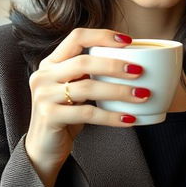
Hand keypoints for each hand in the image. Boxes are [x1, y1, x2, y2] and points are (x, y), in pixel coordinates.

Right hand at [24, 28, 148, 186]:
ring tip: (142, 94)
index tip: (128, 41)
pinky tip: (129, 118)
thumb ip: (89, 73)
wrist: (42, 150)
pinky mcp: (49, 116)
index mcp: (51, 62)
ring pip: (87, 87)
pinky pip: (87, 113)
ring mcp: (44, 95)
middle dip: (114, 65)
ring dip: (119, 91)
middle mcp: (44, 75)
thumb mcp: (74, 89)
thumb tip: (130, 61)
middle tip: (139, 70)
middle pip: (83, 62)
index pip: (77, 37)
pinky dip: (111, 116)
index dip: (102, 36)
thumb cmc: (66, 115)